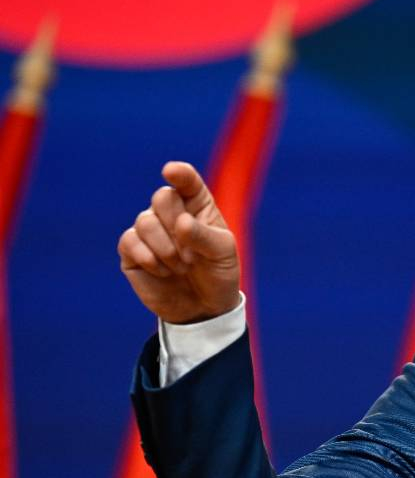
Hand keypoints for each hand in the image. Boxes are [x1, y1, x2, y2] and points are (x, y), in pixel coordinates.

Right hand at [118, 161, 240, 322]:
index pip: (186, 181)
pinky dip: (149, 258)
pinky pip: (129, 242)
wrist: (203, 307)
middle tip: (192, 256)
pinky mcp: (131, 250)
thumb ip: (204, 235)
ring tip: (181, 267)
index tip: (171, 171)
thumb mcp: (222, 253)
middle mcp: (170, 212)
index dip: (179, 174)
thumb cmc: (218, 272)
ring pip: (145, 221)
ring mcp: (149, 230)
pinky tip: (163, 272)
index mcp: (197, 204)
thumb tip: (180, 222)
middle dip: (177, 227)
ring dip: (166, 249)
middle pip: (162, 198)